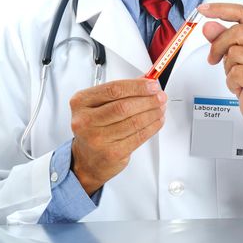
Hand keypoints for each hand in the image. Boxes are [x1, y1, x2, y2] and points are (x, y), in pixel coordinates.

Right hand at [70, 79, 166, 195]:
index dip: (137, 86)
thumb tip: (145, 81)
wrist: (86, 160)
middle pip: (124, 106)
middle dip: (148, 100)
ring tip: (160, 108)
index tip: (152, 85)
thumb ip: (121, 92)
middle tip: (160, 97)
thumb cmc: (93, 130)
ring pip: (134, 122)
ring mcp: (98, 138)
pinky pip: (138, 137)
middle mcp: (86, 121)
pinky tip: (157, 121)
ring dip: (152, 113)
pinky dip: (152, 127)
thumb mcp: (98, 106)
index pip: (114, 89)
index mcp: (81, 103)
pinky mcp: (112, 153)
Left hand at [198, 3, 242, 139]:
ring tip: (237, 77)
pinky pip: (236, 73)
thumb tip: (209, 27)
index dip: (221, 10)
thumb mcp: (238, 58)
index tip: (204, 11)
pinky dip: (231, 82)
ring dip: (228, 69)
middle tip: (214, 59)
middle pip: (236, 33)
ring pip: (234, 54)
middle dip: (218, 46)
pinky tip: (240, 86)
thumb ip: (224, 40)